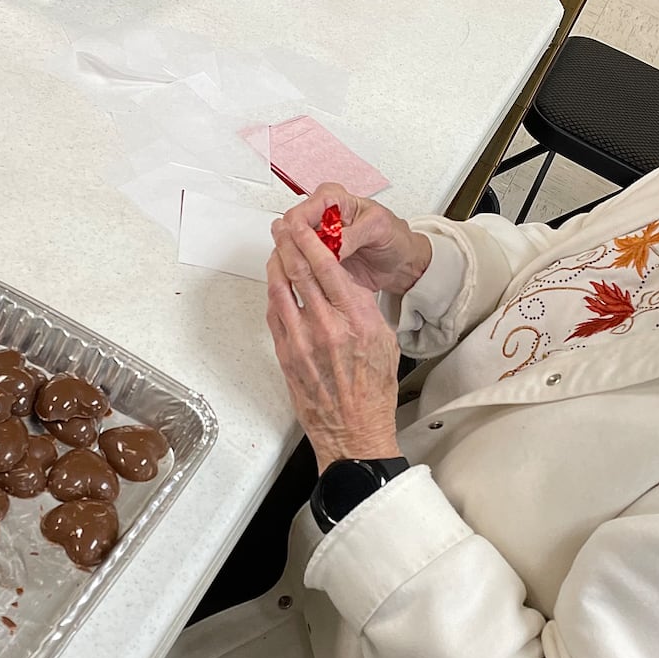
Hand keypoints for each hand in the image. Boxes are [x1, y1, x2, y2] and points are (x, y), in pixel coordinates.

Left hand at [266, 215, 402, 469]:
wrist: (354, 433)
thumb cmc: (373, 393)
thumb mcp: (385, 341)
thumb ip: (363, 309)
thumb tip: (346, 283)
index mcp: (355, 320)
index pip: (327, 267)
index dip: (311, 240)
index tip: (304, 225)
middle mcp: (325, 327)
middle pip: (298, 271)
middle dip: (288, 243)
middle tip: (282, 226)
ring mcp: (300, 342)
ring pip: (280, 289)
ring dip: (276, 263)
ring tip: (276, 247)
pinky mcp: (285, 356)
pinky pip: (274, 314)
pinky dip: (273, 293)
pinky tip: (276, 283)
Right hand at [278, 184, 432, 295]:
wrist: (402, 262)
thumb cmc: (394, 238)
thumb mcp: (378, 229)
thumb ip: (352, 235)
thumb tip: (331, 245)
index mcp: (331, 199)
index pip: (299, 214)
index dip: (300, 235)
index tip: (312, 252)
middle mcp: (319, 217)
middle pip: (290, 234)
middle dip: (298, 253)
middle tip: (313, 270)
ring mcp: (316, 240)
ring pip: (291, 252)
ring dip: (300, 267)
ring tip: (317, 278)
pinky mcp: (317, 259)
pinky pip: (300, 267)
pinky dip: (306, 276)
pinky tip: (317, 282)